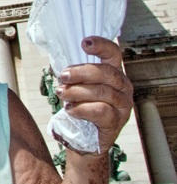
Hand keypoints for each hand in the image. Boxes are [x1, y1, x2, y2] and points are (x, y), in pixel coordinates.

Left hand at [54, 36, 133, 151]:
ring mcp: (122, 105)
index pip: (113, 54)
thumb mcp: (78, 87)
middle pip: (106, 72)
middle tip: (63, 76)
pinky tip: (71, 110)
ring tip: (61, 94)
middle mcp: (123, 87)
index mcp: (113, 73)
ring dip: (77, 92)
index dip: (101, 46)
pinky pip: (100, 111)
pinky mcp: (117, 122)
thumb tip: (61, 65)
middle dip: (81, 72)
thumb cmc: (82, 107)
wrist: (85, 140)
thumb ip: (75, 74)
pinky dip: (82, 109)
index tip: (84, 43)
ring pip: (102, 92)